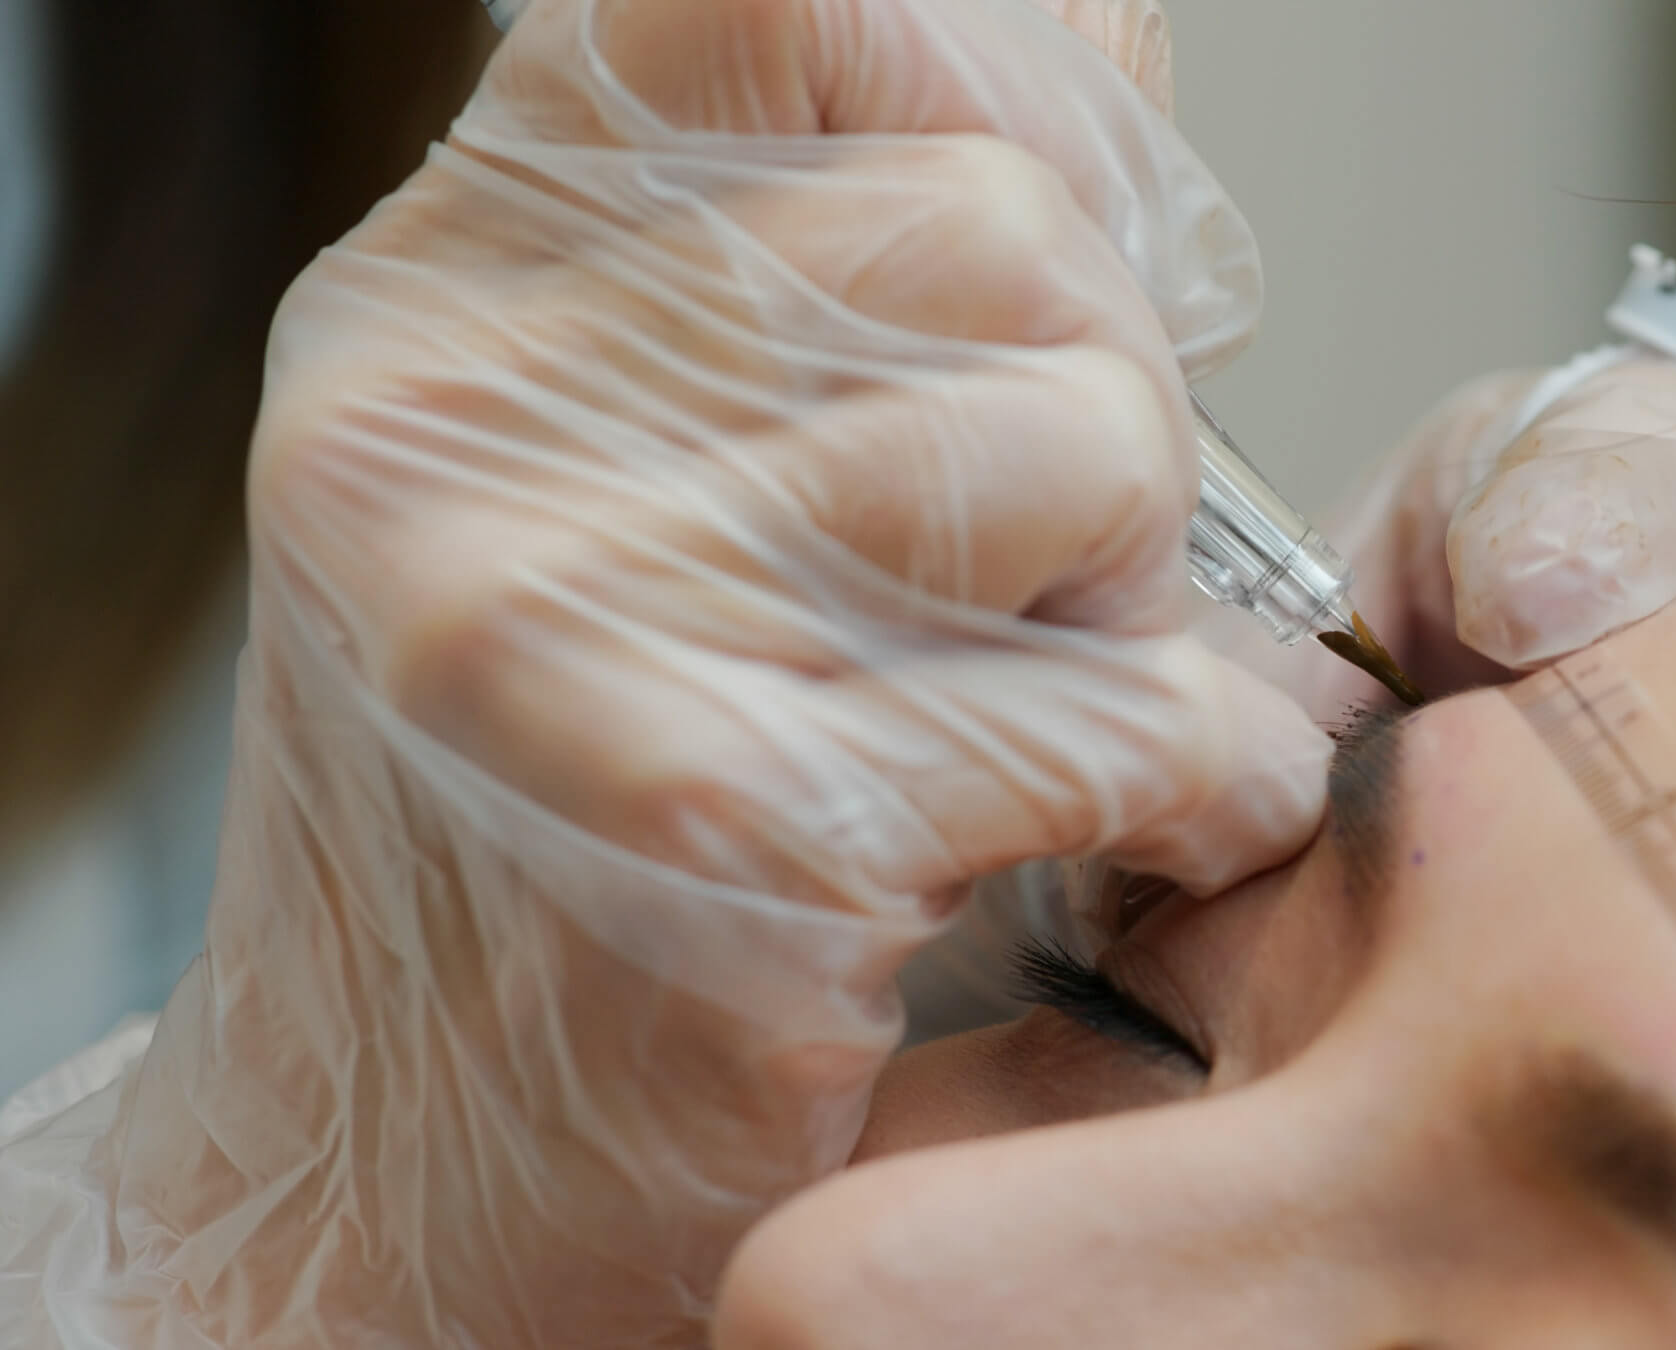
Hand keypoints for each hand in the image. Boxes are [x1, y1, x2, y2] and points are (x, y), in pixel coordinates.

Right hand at [14, 0, 1328, 1343]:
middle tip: (1053, 580)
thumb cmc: (588, 816)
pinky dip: (1206, 779)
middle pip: (1002, 227)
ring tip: (1053, 711)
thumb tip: (1109, 30)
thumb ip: (834, 252)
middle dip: (1111, 407)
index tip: (1057, 267)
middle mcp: (461, 408)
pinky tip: (1137, 836)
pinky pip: (1132, 710)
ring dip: (1150, 601)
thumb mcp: (638, 475)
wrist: (411, 1181)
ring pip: (1089, 440)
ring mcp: (566, 613)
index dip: (1005, 90)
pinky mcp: (723, 828)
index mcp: (455, 282)